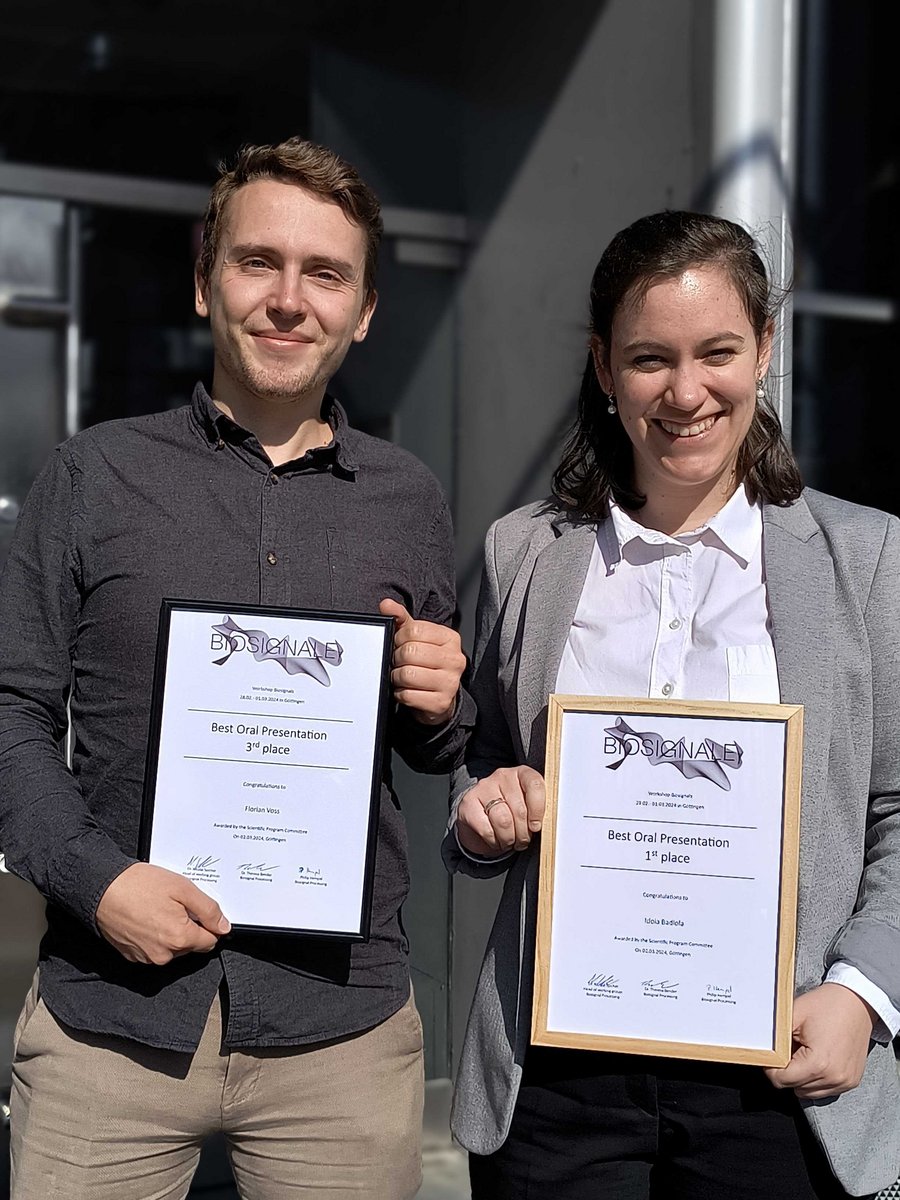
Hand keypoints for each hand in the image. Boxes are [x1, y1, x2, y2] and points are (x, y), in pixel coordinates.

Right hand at [96, 862, 230, 965]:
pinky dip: (154, 936)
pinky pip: (153, 949)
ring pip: (172, 948)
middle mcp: (164, 955)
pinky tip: (146, 917)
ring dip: (171, 932)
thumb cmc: (140, 885)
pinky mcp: (132, 956)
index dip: (209, 924)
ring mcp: (146, 958)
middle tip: (175, 904)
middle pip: (191, 945)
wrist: (101, 889)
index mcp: (180, 939)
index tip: (199, 910)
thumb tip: (224, 927)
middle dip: (189, 927)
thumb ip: (209, 910)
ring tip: (158, 908)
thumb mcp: (183, 888)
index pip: (210, 941)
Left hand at [379, 598, 465, 724]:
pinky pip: (407, 695)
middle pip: (409, 652)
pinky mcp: (441, 702)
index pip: (414, 630)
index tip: (400, 645)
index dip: (399, 638)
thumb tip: (386, 604)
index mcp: (450, 639)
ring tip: (403, 677)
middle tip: (399, 663)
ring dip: (397, 677)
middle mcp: (455, 659)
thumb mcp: (416, 638)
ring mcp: (450, 682)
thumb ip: (401, 620)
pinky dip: (400, 694)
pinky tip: (407, 690)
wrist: (439, 698)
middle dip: (396, 659)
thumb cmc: (427, 664)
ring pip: (407, 674)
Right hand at [456, 766, 544, 856]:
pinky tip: (495, 840)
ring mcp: (484, 787)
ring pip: (503, 821)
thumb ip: (539, 811)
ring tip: (510, 842)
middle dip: (523, 833)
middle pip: (519, 809)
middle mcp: (502, 776)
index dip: (538, 810)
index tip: (536, 827)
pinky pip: (486, 829)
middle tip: (522, 841)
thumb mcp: (529, 808)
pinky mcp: (468, 803)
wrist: (480, 816)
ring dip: (509, 839)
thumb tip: (549, 825)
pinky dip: (494, 841)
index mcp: (522, 773)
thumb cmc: (511, 813)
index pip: (535, 785)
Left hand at [764, 983, 875, 1098]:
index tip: (772, 1055)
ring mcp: (845, 1082)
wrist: (857, 1002)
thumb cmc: (826, 1005)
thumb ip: (776, 1038)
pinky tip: (818, 1057)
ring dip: (802, 1076)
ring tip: (806, 1052)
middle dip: (788, 1071)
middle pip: (795, 1087)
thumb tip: (763, 1053)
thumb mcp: (793, 1015)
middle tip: (791, 1048)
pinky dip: (816, 1078)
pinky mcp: (851, 1081)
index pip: (782, 1080)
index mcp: (818, 1063)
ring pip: (809, 1092)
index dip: (771, 1068)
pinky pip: (824, 1089)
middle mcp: (834, 1077)